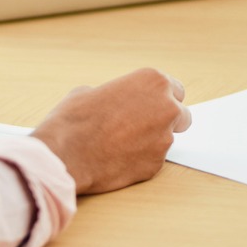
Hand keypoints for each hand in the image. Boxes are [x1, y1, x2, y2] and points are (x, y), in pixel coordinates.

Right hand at [31, 69, 190, 194]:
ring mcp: (164, 138)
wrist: (64, 154)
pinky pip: (154, 161)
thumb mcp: (92, 91)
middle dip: (167, 121)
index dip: (163, 100)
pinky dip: (140, 161)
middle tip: (143, 128)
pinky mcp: (156, 165)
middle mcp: (166, 107)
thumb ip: (117, 94)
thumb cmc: (73, 119)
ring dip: (151, 142)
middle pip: (181, 115)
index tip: (153, 107)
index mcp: (153, 82)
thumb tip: (117, 102)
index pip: (176, 90)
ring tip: (120, 146)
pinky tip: (117, 160)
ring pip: (167, 140)